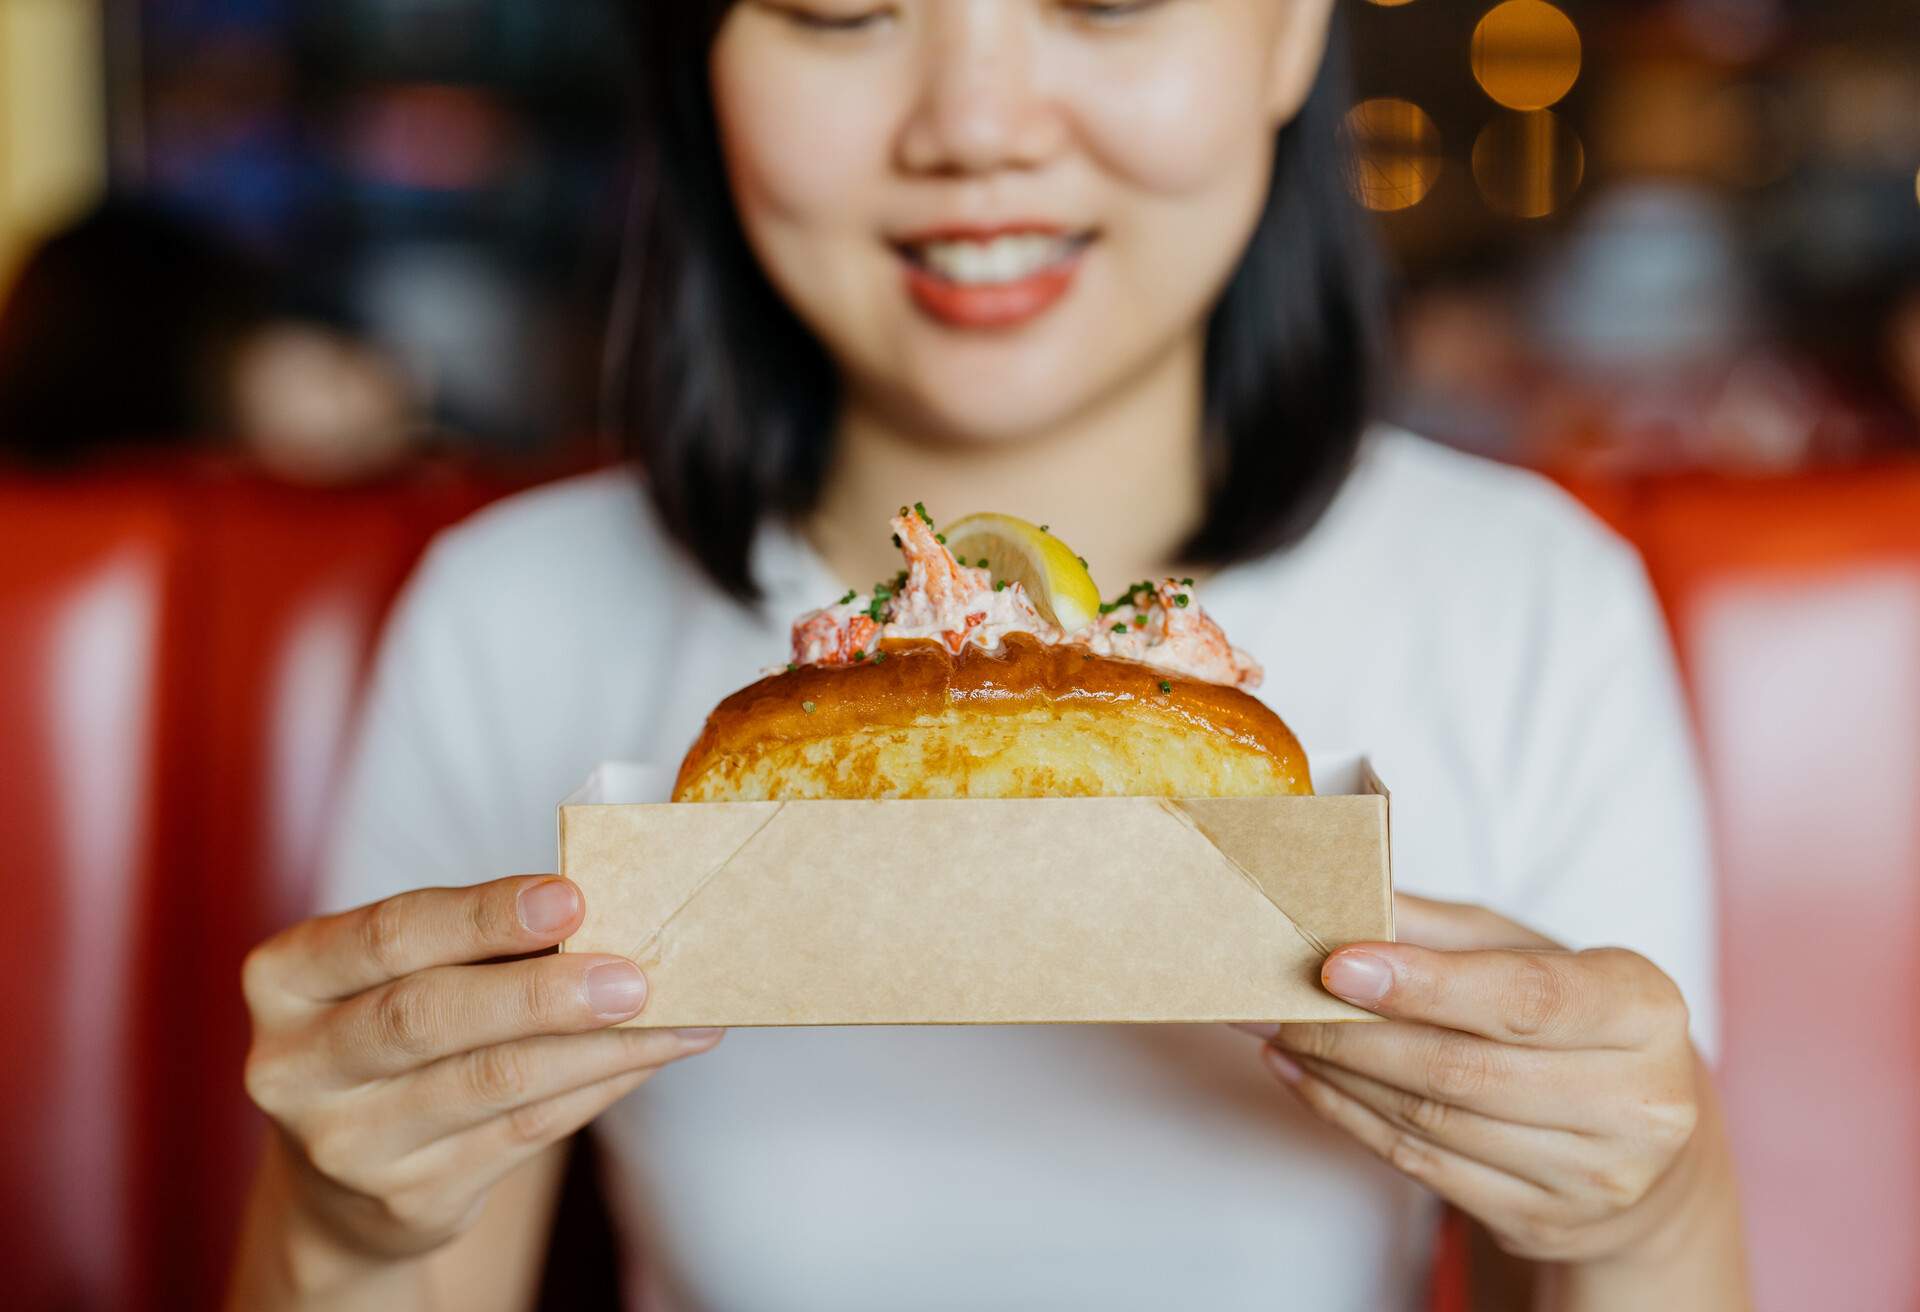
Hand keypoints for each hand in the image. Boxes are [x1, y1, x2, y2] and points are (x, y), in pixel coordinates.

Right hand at [241, 876, 722, 1264]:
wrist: (341, 1179)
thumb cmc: (390, 1032)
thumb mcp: (396, 976)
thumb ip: (474, 942)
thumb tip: (610, 910)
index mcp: (285, 980)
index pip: (387, 935)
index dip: (482, 916)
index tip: (571, 896)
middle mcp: (295, 1067)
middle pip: (427, 1017)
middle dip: (542, 992)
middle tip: (631, 974)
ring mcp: (346, 1144)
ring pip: (491, 1083)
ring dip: (596, 1044)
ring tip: (672, 1013)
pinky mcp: (409, 1198)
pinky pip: (526, 1132)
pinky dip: (600, 1085)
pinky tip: (652, 1053)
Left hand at [1244, 895, 1712, 1266]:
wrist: (1646, 1149)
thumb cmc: (1578, 1025)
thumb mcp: (1534, 954)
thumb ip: (1445, 928)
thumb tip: (1349, 898)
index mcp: (1644, 1010)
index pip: (1526, 998)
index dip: (1426, 984)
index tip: (1338, 966)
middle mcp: (1637, 1102)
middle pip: (1464, 1069)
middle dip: (1353, 1033)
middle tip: (1281, 999)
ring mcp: (1594, 1177)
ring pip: (1432, 1122)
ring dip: (1338, 1074)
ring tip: (1281, 1032)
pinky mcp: (1544, 1223)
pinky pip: (1422, 1166)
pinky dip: (1349, 1118)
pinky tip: (1305, 1079)